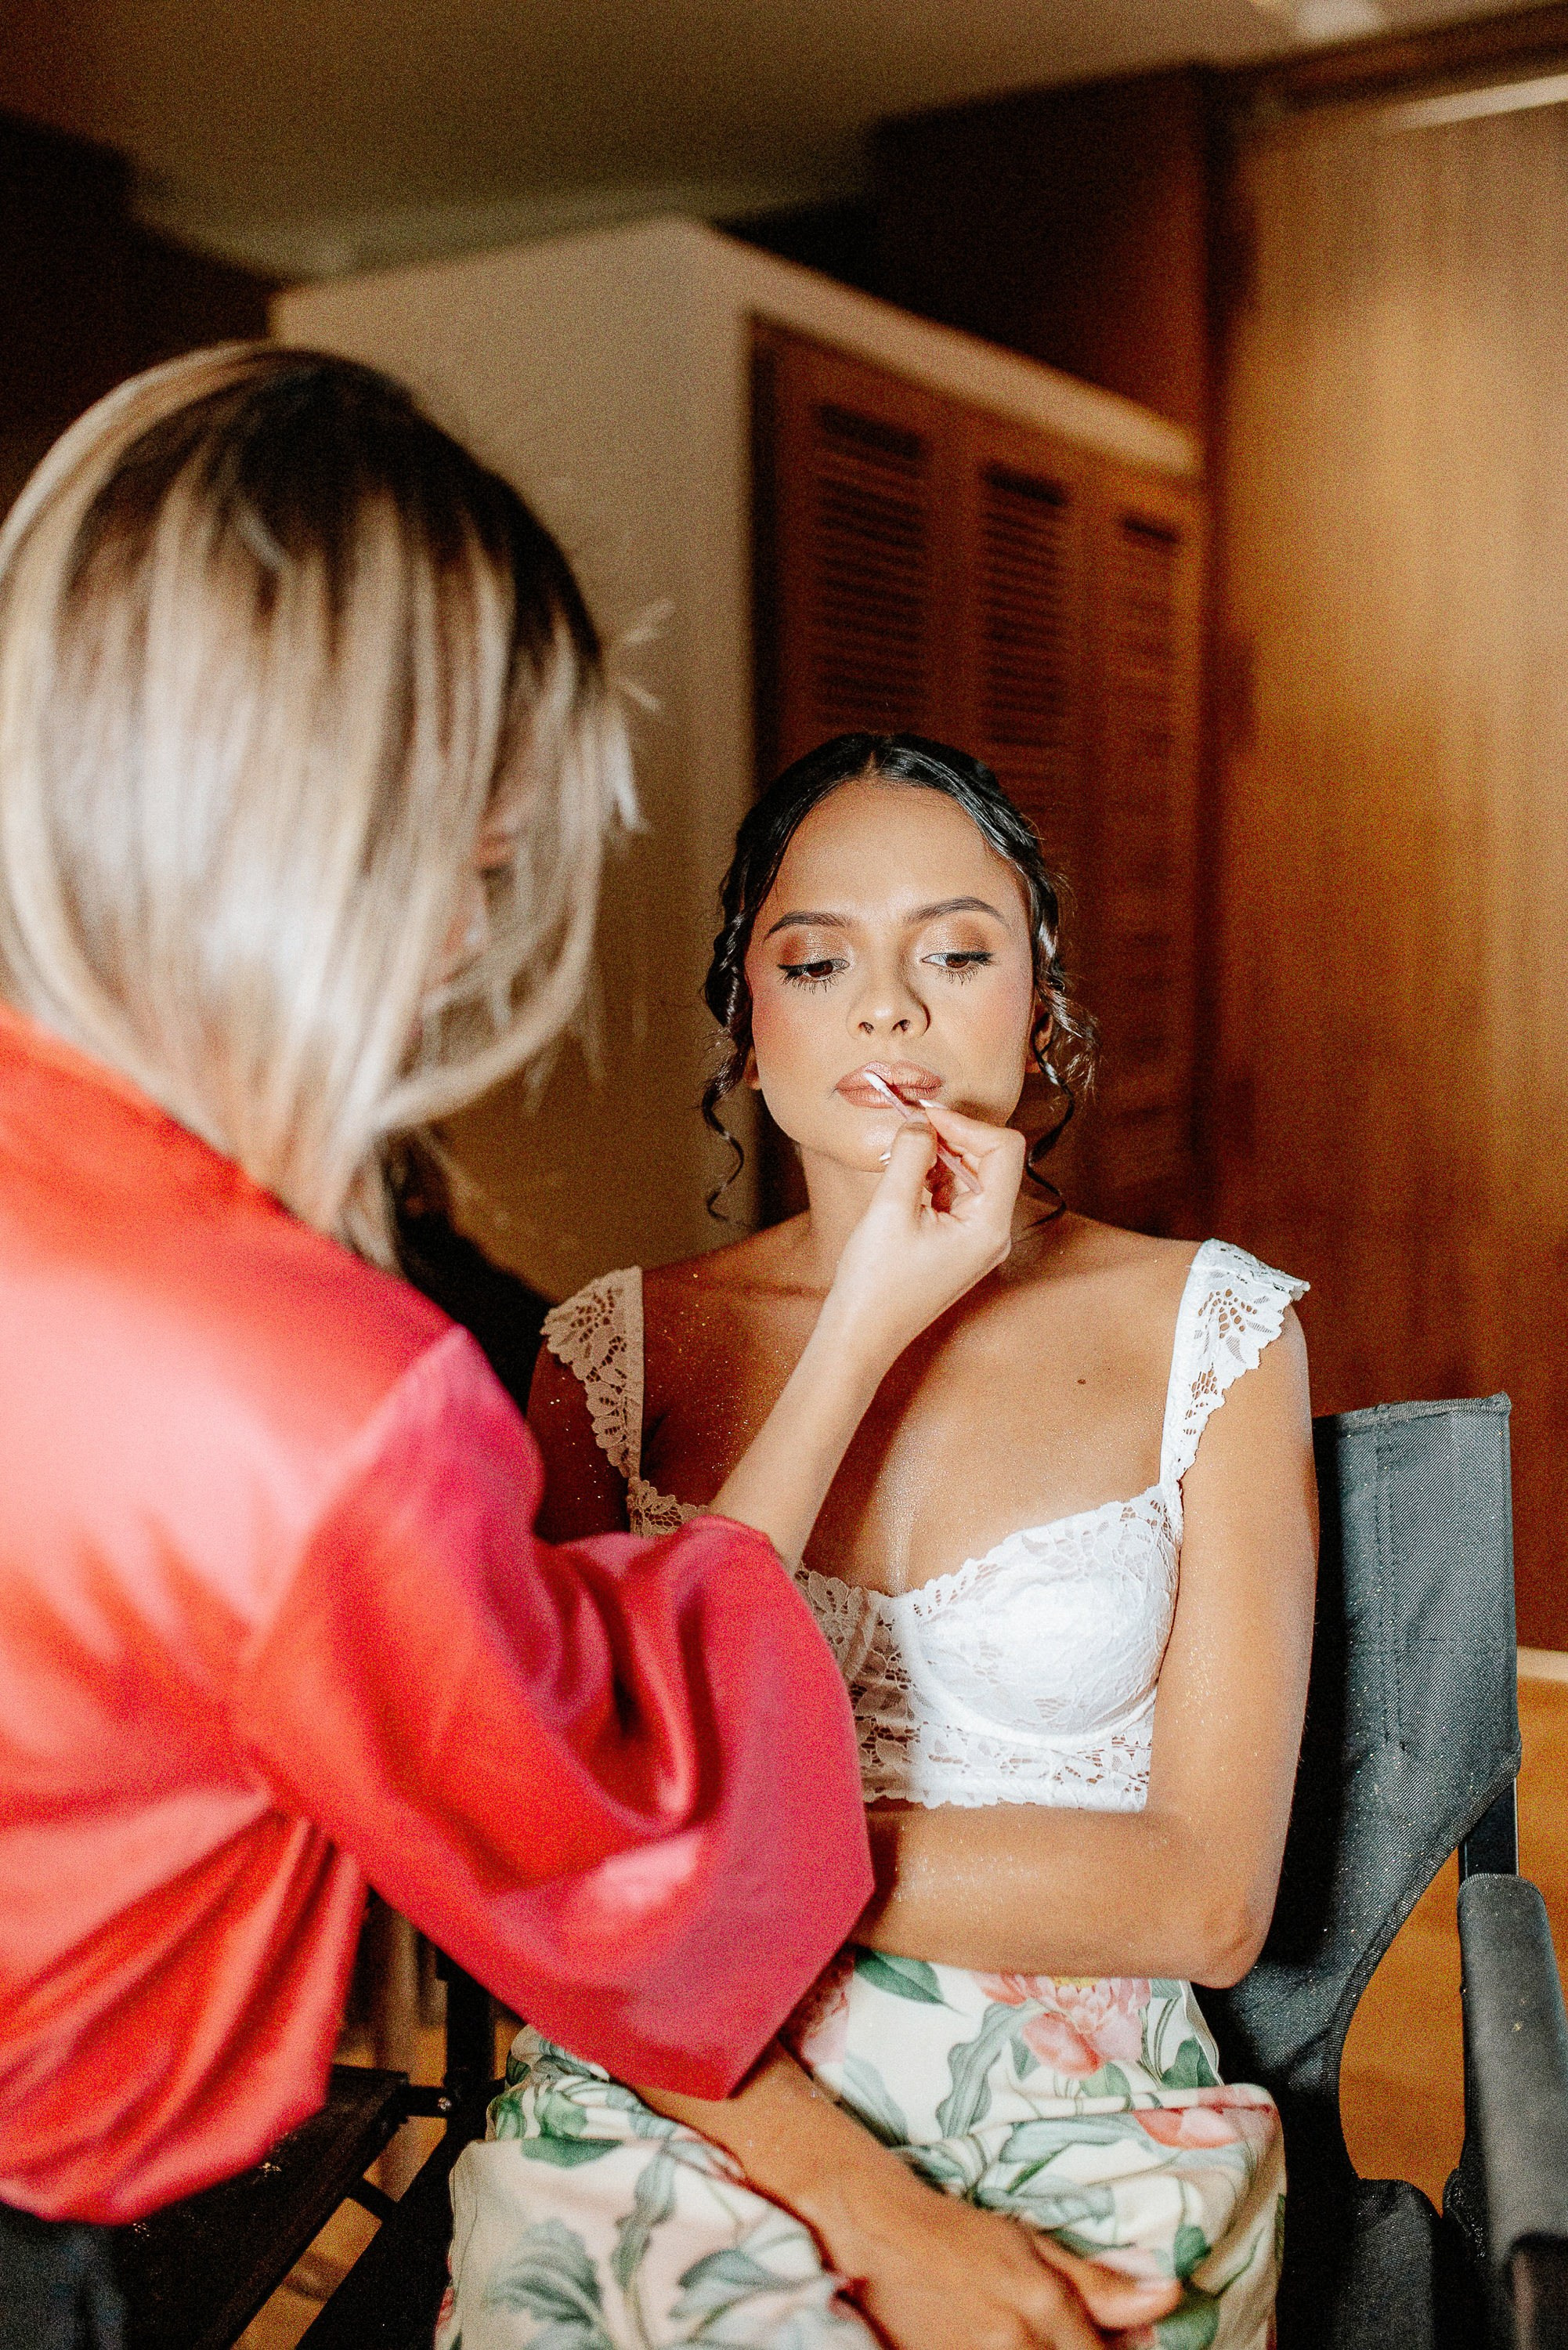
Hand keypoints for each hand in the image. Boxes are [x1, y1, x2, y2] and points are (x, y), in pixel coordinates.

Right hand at [813, 2161, 1180, 2349]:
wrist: (879, 2237)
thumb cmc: (960, 2233)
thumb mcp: (1031, 2245)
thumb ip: (1099, 2283)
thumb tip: (1169, 2298)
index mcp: (1043, 2304)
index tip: (1119, 2343)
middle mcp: (1015, 2344)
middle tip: (1072, 2335)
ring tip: (1036, 2335)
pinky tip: (1013, 2343)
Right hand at [822, 1103, 1025, 1376]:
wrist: (860, 1336)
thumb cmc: (875, 1285)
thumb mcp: (891, 1208)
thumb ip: (911, 1155)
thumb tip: (921, 1121)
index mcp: (990, 1226)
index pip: (1004, 1150)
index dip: (966, 1125)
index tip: (926, 1117)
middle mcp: (993, 1232)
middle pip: (992, 1159)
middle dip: (953, 1137)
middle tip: (910, 1127)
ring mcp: (977, 1240)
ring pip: (972, 1174)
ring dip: (940, 1156)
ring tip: (901, 1155)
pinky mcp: (957, 1243)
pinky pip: (956, 1194)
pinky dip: (932, 1177)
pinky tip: (904, 1179)